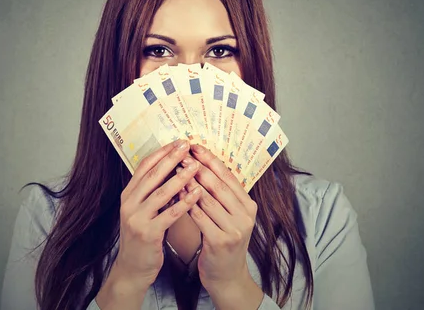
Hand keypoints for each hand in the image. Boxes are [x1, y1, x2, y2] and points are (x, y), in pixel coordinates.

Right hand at [113, 139, 201, 290]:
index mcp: (129, 194)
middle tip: (187, 146)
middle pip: (152, 175)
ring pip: (161, 192)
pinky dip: (184, 202)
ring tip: (195, 166)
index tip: (178, 142)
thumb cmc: (143, 237)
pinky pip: (169, 214)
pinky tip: (197, 193)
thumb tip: (174, 170)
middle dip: (170, 158)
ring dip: (180, 178)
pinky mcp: (148, 233)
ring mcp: (136, 218)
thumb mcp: (144, 210)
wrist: (132, 269)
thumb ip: (154, 192)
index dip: (161, 153)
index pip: (144, 166)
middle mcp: (129, 203)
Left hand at [178, 144, 258, 296]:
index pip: (228, 176)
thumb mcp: (229, 216)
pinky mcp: (221, 241)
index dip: (210, 160)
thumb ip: (221, 195)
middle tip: (182, 154)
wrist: (227, 276)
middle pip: (218, 185)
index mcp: (248, 205)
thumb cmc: (223, 240)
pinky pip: (199, 216)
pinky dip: (186, 203)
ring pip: (207, 199)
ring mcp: (235, 228)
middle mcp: (245, 215)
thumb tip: (201, 165)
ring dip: (189, 182)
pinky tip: (175, 194)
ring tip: (175, 170)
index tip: (195, 146)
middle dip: (198, 167)